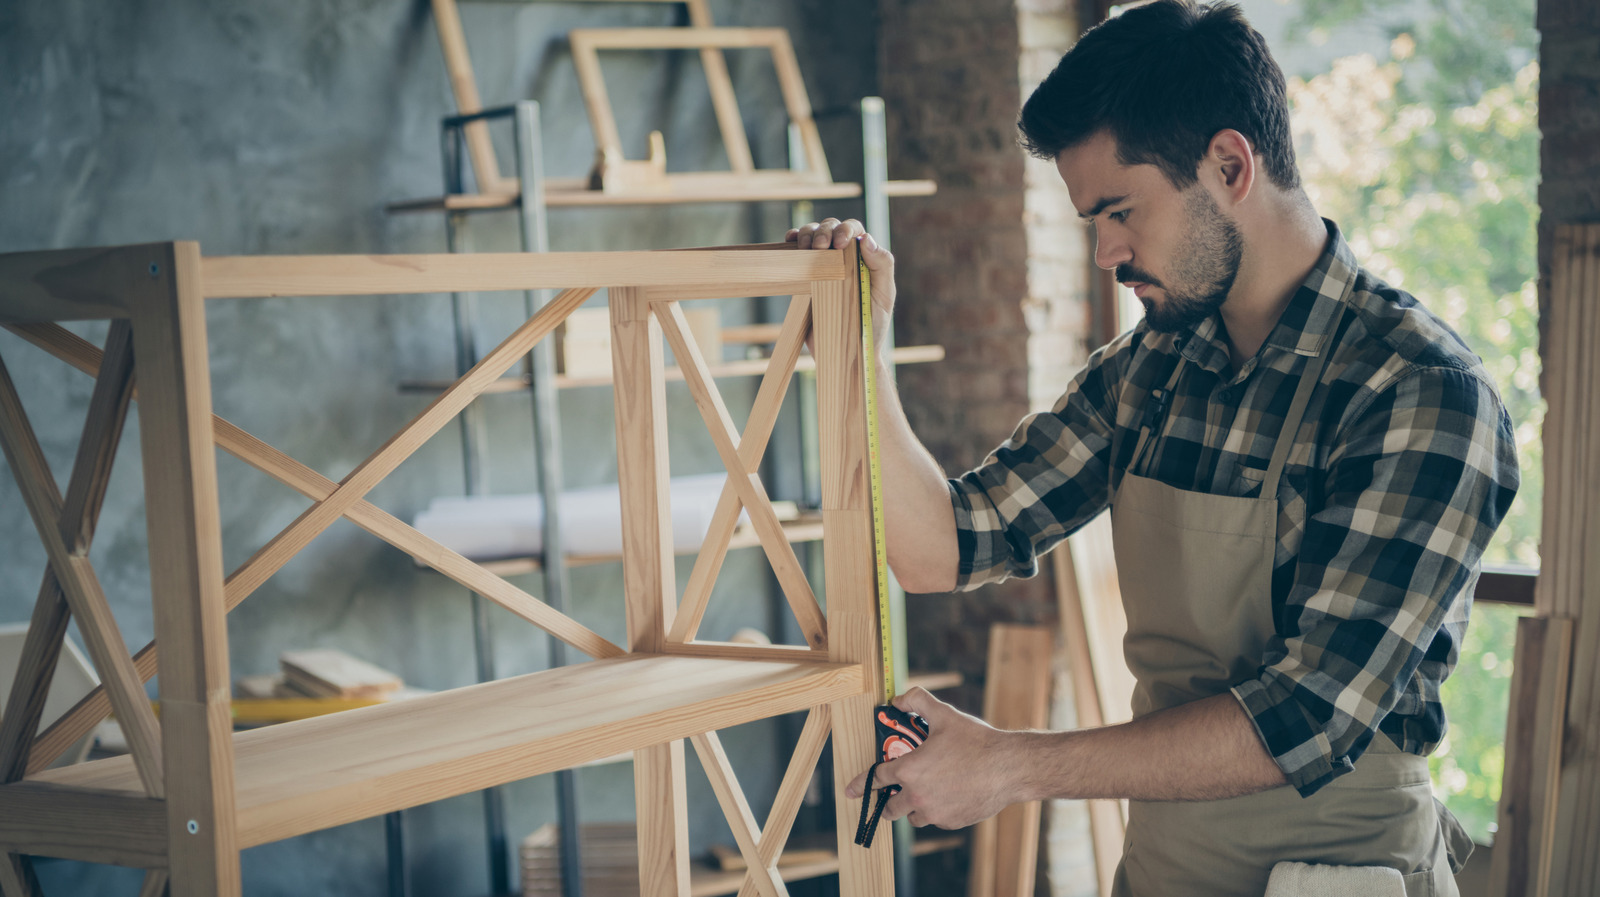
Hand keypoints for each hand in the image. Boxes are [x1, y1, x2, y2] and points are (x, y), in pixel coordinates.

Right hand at [785, 218, 896, 324]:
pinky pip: (796, 254)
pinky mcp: (805, 277)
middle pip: (830, 228)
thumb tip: (867, 239)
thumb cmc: (871, 325)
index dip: (845, 230)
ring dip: (807, 234)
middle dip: (824, 231)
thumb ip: (882, 266)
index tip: (840, 243)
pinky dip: (792, 242)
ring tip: (805, 247)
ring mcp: (822, 265)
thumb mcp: (884, 296)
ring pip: (812, 235)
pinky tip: (790, 242)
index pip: (854, 231)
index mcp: (863, 257)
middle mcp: (842, 257)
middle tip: (820, 246)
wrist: (847, 352)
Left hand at [844, 687, 1019, 828]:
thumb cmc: (976, 742)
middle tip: (895, 794)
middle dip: (889, 802)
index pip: (876, 778)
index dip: (860, 784)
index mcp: (909, 770)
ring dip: (914, 806)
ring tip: (927, 792)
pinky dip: (937, 811)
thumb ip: (917, 702)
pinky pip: (936, 820)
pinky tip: (950, 795)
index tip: (850, 792)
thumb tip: (898, 699)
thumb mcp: (944, 714)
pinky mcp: (951, 822)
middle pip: (891, 808)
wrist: (1008, 768)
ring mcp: (934, 812)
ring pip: (913, 816)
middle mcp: (917, 795)